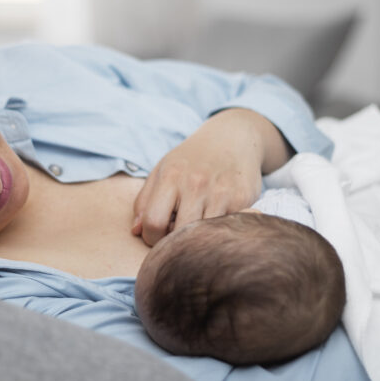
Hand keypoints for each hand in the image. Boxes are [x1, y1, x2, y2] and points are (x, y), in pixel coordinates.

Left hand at [131, 108, 290, 245]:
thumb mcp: (162, 170)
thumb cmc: (192, 159)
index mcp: (171, 176)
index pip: (153, 222)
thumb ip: (144, 201)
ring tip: (196, 228)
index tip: (158, 235)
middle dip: (175, 242)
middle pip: (179, 233)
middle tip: (179, 235)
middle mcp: (196, 184)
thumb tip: (136, 231)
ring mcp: (221, 193)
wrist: (233, 138)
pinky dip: (218, 231)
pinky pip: (224, 229)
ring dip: (198, 239)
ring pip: (203, 235)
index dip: (152, 237)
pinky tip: (216, 220)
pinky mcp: (243, 200)